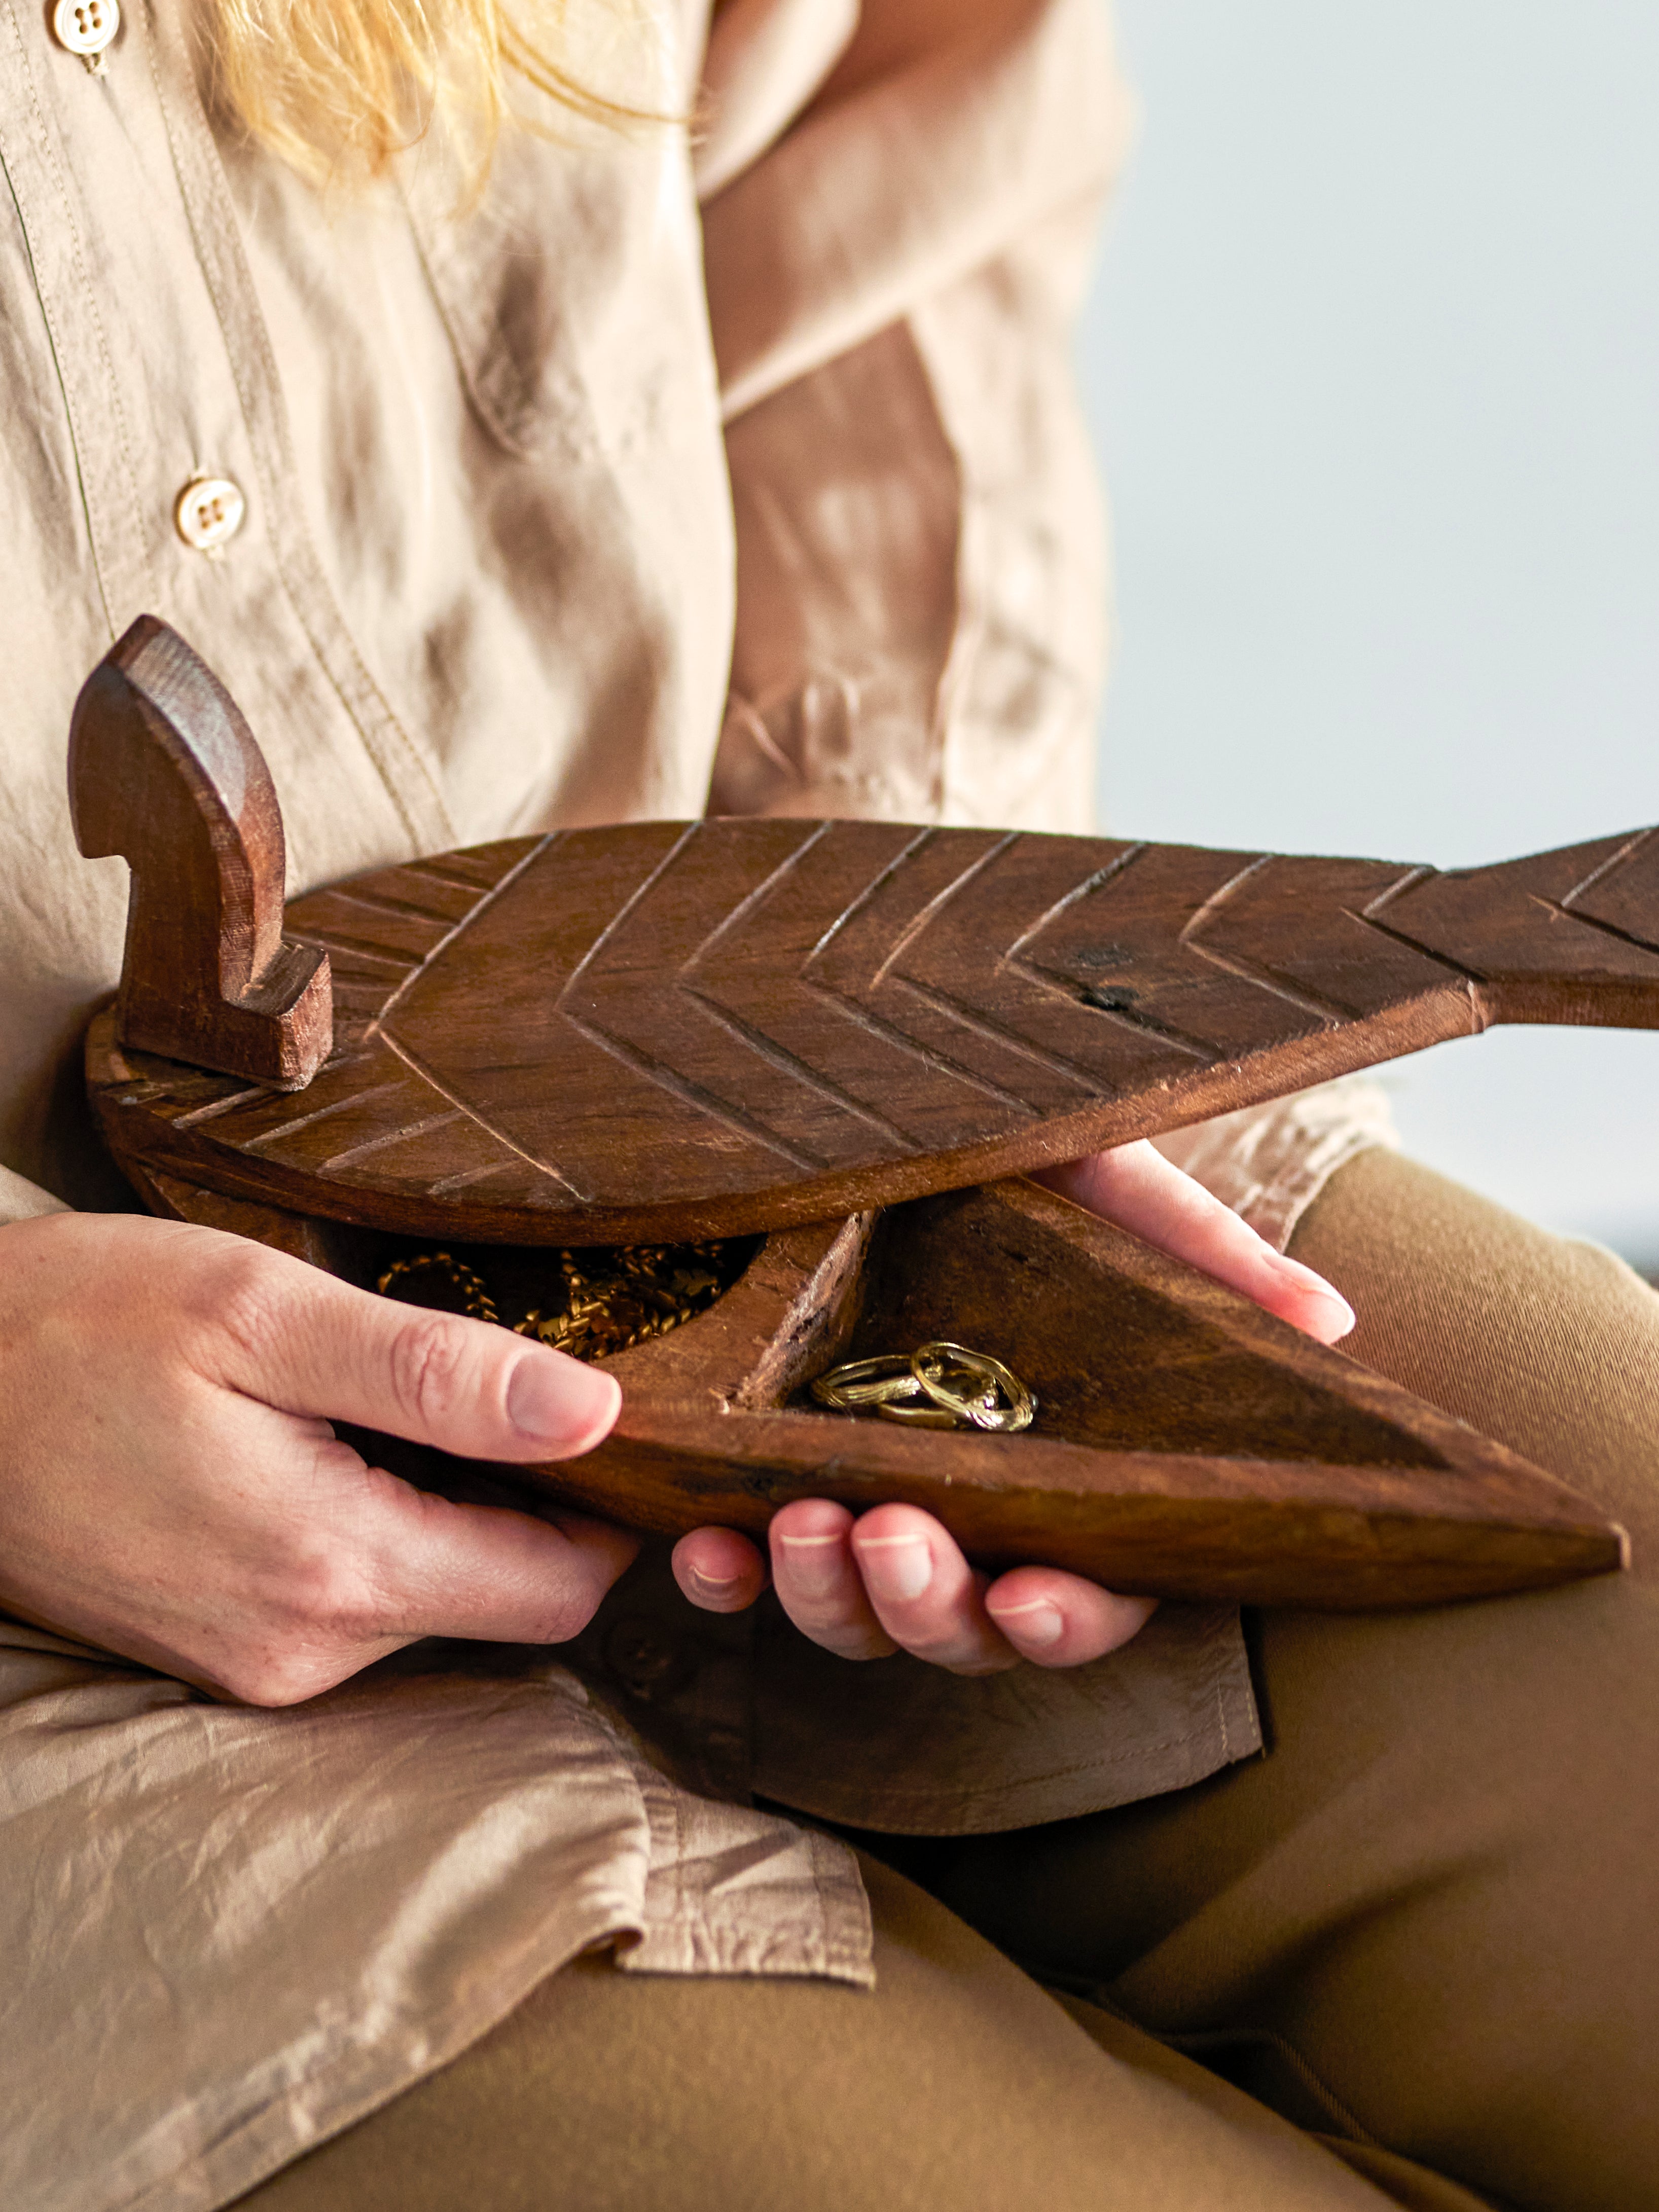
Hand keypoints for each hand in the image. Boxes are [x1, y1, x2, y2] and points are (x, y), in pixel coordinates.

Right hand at [0, 1212, 632, 1704]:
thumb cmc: (81, 1325)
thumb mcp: (264, 1313)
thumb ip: (437, 1373)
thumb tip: (593, 1411)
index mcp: (333, 1572)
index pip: (561, 1588)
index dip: (606, 1505)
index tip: (602, 1418)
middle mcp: (303, 1652)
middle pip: (504, 1600)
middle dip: (528, 1504)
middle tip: (495, 1383)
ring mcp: (255, 1665)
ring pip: (432, 1599)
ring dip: (446, 1512)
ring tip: (395, 1403)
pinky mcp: (221, 1651)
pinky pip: (354, 1602)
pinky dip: (376, 1530)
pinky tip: (332, 1445)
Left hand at [672, 1141, 1354, 1672]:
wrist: (882, 1100)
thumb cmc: (1016, 1155)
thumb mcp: (1106, 1182)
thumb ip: (1205, 1259)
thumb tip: (1331, 1324)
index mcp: (1067, 1466)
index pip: (1090, 1587)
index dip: (1067, 1618)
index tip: (1032, 1597)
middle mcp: (969, 1503)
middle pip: (962, 1622)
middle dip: (929, 1605)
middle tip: (894, 1540)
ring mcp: (861, 1495)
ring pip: (853, 1613)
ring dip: (829, 1597)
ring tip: (804, 1524)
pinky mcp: (759, 1474)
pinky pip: (738, 1567)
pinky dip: (722, 1577)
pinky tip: (700, 1548)